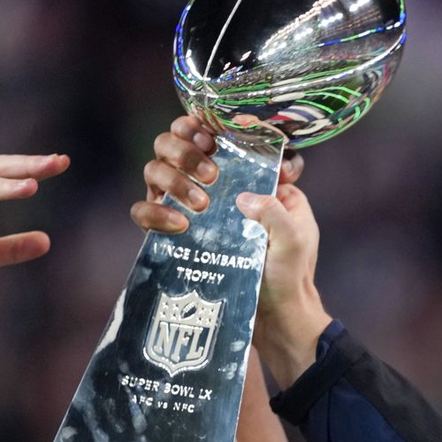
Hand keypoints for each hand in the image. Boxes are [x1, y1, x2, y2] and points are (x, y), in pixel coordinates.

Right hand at [134, 115, 328, 385]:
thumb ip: (278, 204)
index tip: (210, 132)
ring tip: (202, 204)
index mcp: (244, 175)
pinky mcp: (172, 236)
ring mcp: (188, 209)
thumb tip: (245, 192)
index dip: (204, 122)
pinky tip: (179, 225)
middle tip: (212, 174)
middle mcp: (210, 186)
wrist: (275, 318)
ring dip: (173, 177)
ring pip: (155, 169)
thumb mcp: (296, 235)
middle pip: (174, 142)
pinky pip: (145, 211)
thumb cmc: (290, 274)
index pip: (213, 133)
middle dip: (186, 148)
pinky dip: (154, 212)